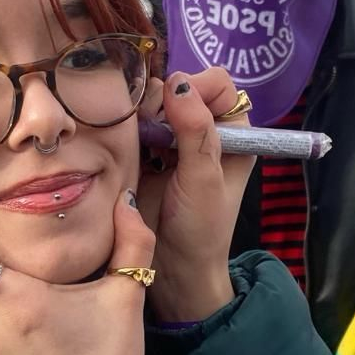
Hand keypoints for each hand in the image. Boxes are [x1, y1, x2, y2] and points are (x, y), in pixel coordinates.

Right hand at [136, 69, 255, 322]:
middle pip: (181, 89)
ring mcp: (171, 142)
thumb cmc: (201, 229)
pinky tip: (122, 145)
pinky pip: (132, 125)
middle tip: (154, 135)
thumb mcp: (203, 179)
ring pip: (153, 104)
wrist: (173, 270)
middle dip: (163, 103)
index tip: (177, 110)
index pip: (218, 85)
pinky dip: (125, 128)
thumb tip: (179, 84)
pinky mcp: (143, 153)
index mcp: (233, 134)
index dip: (197, 88)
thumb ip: (195, 131)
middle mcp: (203, 131)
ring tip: (139, 143)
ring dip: (141, 116)